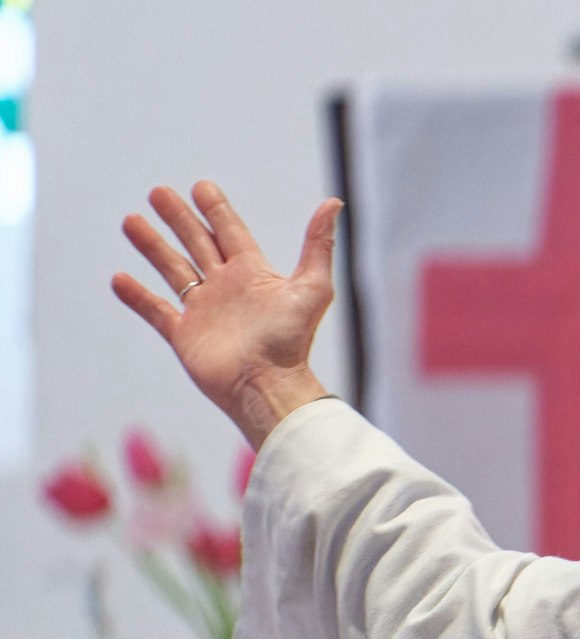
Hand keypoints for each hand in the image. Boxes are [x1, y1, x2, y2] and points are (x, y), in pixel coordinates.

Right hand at [112, 182, 342, 448]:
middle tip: (158, 192)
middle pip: (197, 243)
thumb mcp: (312, 287)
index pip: (231, 233)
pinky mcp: (184, 335)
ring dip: (152, 246)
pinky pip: (156, 311)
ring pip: (173, 269)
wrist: (267, 385)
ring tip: (131, 220)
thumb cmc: (292, 340)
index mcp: (253, 274)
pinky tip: (119, 278)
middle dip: (178, 218)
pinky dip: (137, 296)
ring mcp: (203, 311)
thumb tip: (334, 202)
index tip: (201, 186)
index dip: (217, 210)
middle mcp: (226, 288)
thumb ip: (318, 245)